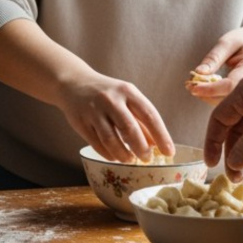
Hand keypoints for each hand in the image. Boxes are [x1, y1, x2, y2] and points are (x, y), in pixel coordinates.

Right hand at [53, 71, 173, 164]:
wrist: (73, 82)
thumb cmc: (106, 93)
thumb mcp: (126, 98)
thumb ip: (141, 120)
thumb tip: (156, 144)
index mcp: (127, 91)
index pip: (149, 115)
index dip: (161, 136)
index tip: (169, 152)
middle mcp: (110, 100)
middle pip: (130, 129)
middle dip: (141, 148)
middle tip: (147, 158)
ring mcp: (94, 111)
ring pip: (111, 139)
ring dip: (123, 154)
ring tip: (130, 159)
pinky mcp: (80, 122)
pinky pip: (97, 144)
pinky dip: (108, 154)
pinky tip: (115, 156)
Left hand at [187, 24, 242, 105]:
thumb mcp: (228, 42)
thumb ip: (214, 57)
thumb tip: (198, 73)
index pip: (229, 85)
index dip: (209, 89)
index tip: (192, 87)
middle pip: (227, 98)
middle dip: (205, 94)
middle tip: (188, 85)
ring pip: (227, 102)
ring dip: (207, 96)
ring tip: (191, 85)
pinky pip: (228, 99)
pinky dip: (212, 95)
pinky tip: (201, 87)